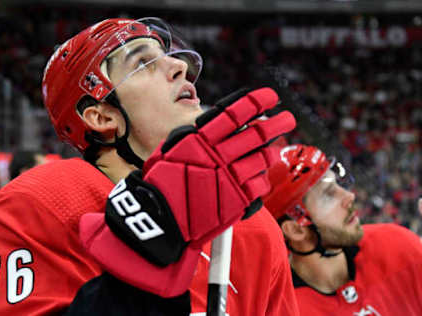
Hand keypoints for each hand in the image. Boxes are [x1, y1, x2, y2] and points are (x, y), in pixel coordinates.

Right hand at [79, 87, 295, 296]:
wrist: (161, 219)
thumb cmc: (161, 184)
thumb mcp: (170, 151)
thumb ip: (192, 136)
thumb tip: (211, 124)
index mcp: (201, 139)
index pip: (235, 113)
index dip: (256, 101)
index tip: (270, 97)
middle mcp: (219, 155)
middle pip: (257, 133)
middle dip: (277, 123)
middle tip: (287, 119)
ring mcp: (231, 178)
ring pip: (263, 158)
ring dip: (271, 152)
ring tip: (272, 151)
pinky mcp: (238, 200)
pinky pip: (261, 185)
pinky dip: (262, 179)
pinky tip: (257, 178)